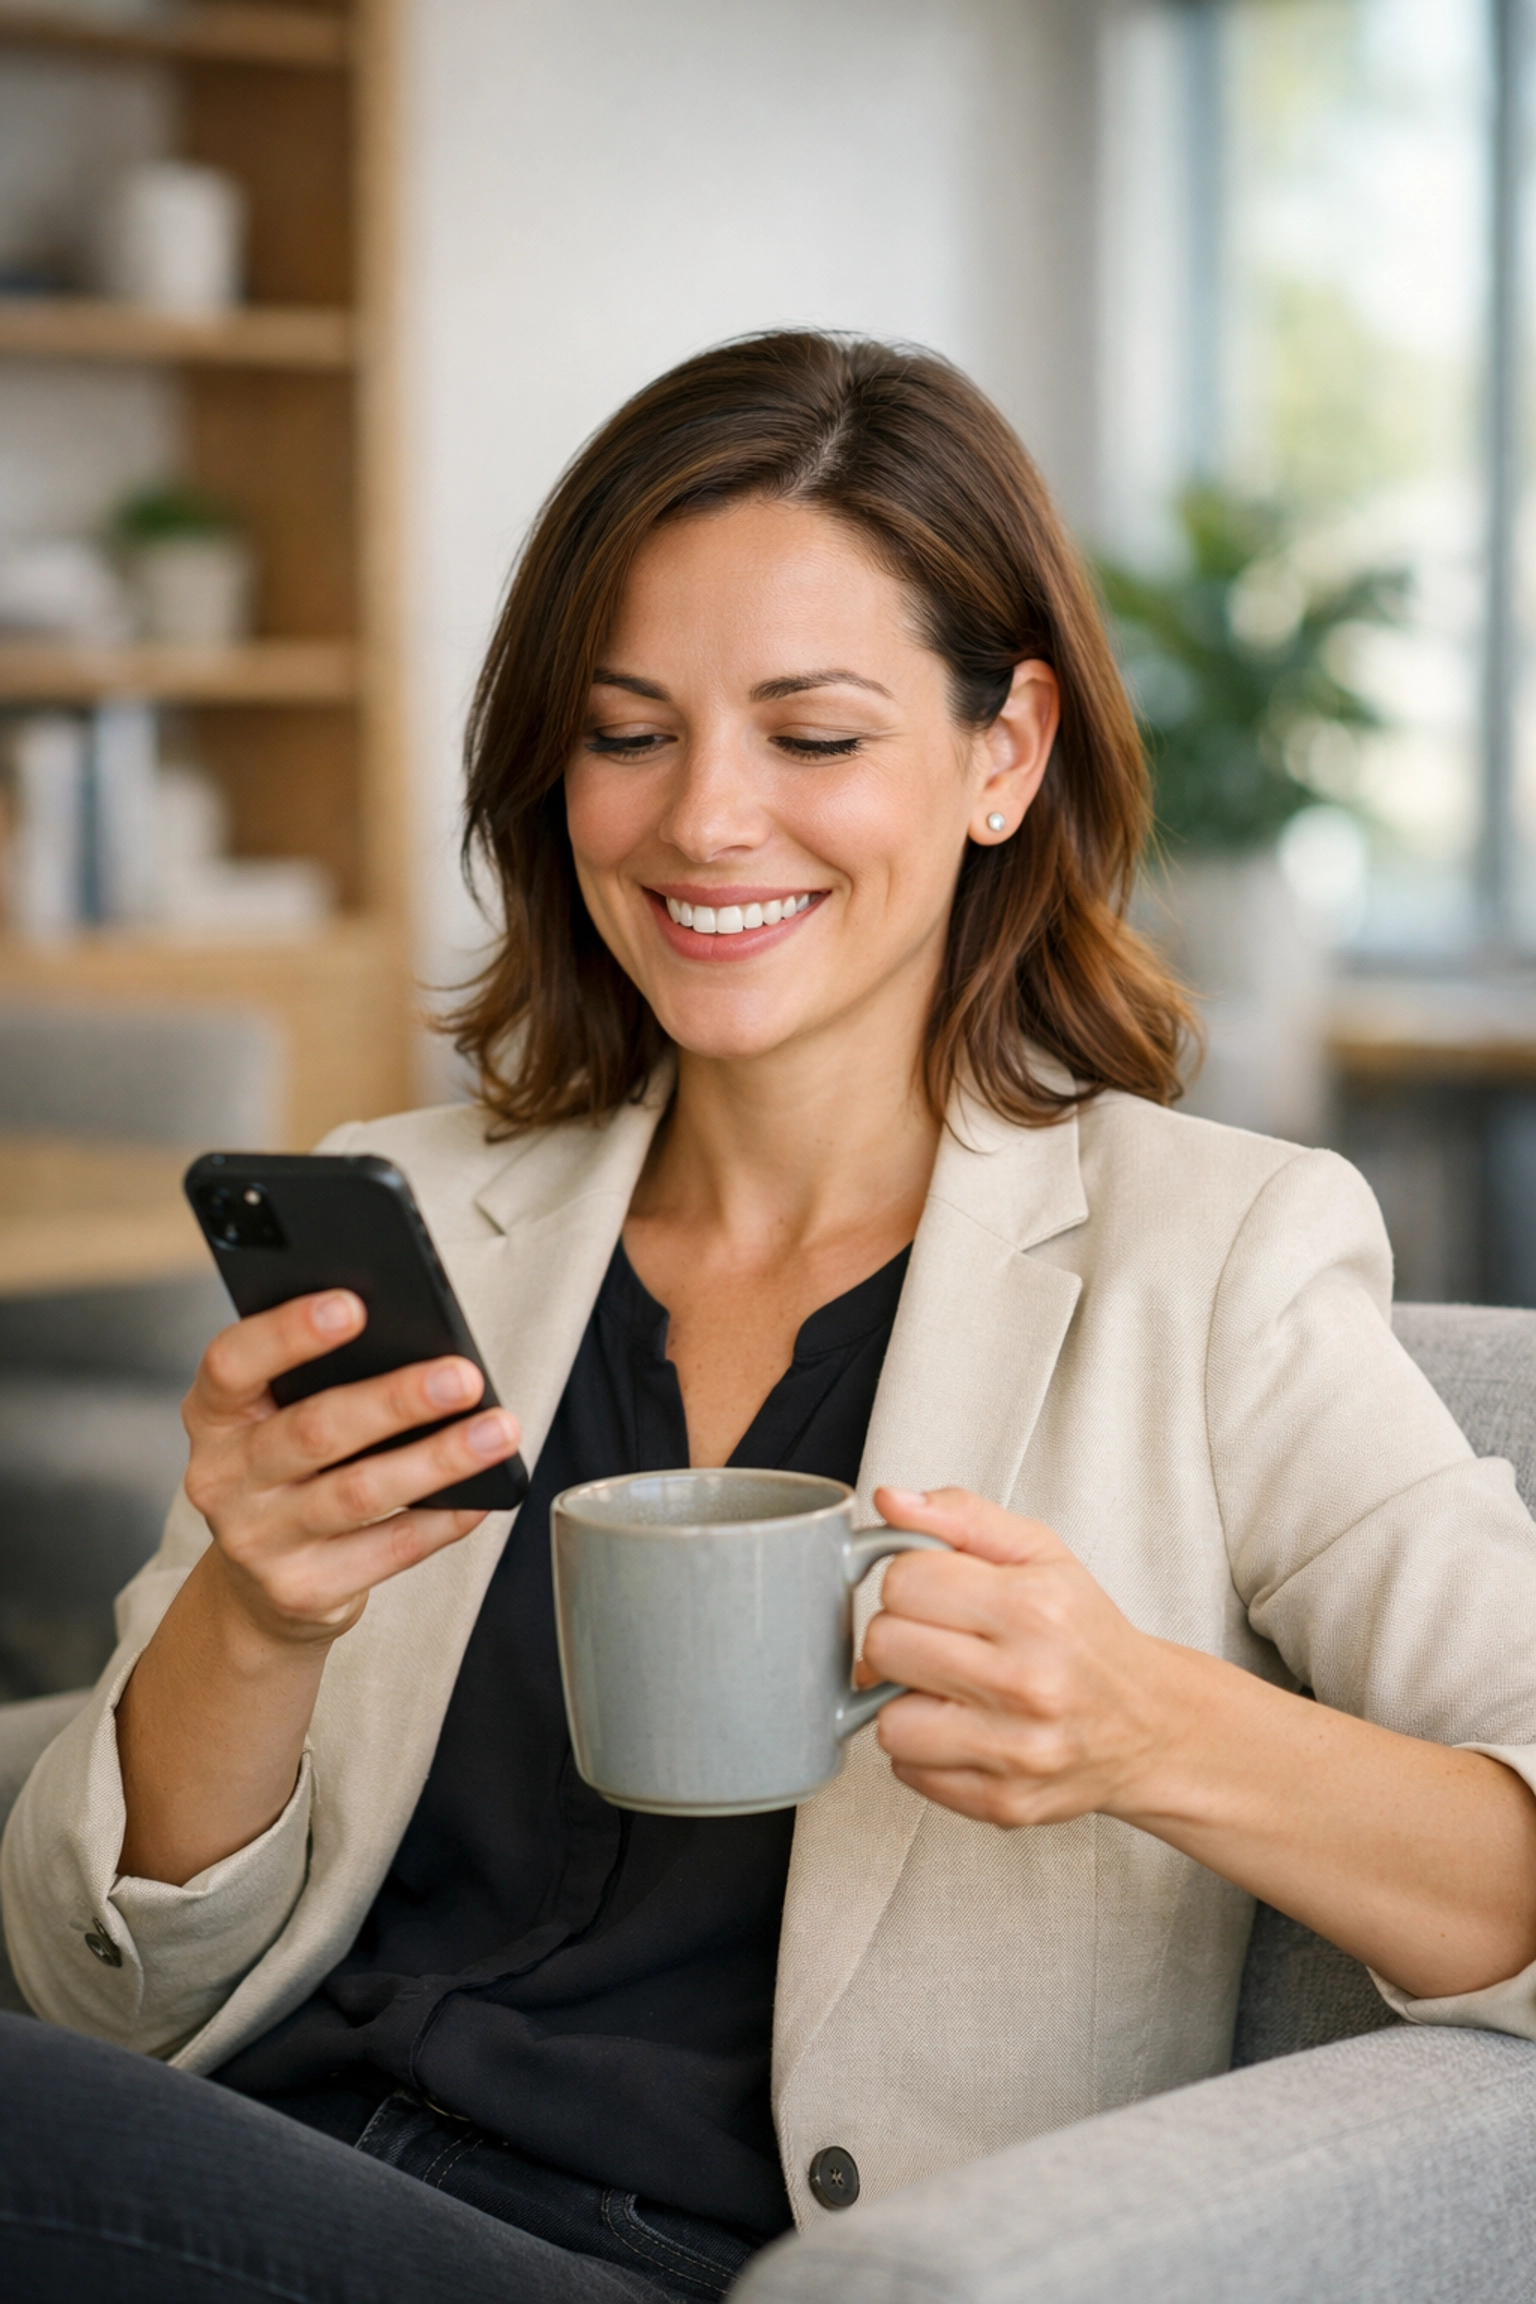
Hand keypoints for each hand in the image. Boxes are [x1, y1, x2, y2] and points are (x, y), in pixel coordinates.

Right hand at [182, 1289, 521, 1648]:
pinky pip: (387, 1549)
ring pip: (358, 1492)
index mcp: (213, 1415)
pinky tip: (480, 1495)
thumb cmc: (287, 1472)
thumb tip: (418, 1344)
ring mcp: (257, 1540)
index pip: (232, 1364)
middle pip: (313, 1430)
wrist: (259, 1587)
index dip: (287, 1333)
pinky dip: (442, 1521)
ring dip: (437, 1459)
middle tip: (462, 1376)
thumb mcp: (276, 1418)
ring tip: (495, 1431)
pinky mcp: (300, 1589)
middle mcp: (222, 1478)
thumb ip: (320, 1379)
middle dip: (395, 1399)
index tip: (352, 1306)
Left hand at [861, 1485, 1170, 1828]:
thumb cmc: (1086, 1633)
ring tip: (947, 1690)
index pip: (903, 1581)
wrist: (1150, 1724)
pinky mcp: (1004, 1803)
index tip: (936, 1592)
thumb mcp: (1040, 1553)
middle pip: (885, 1647)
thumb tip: (890, 1502)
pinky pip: (908, 1773)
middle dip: (900, 1637)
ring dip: (906, 1703)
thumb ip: (962, 1517)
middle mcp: (1027, 1683)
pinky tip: (962, 1729)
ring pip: (888, 1722)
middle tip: (938, 1640)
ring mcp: (1016, 1752)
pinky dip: (924, 1751)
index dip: (909, 1580)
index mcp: (1033, 1608)